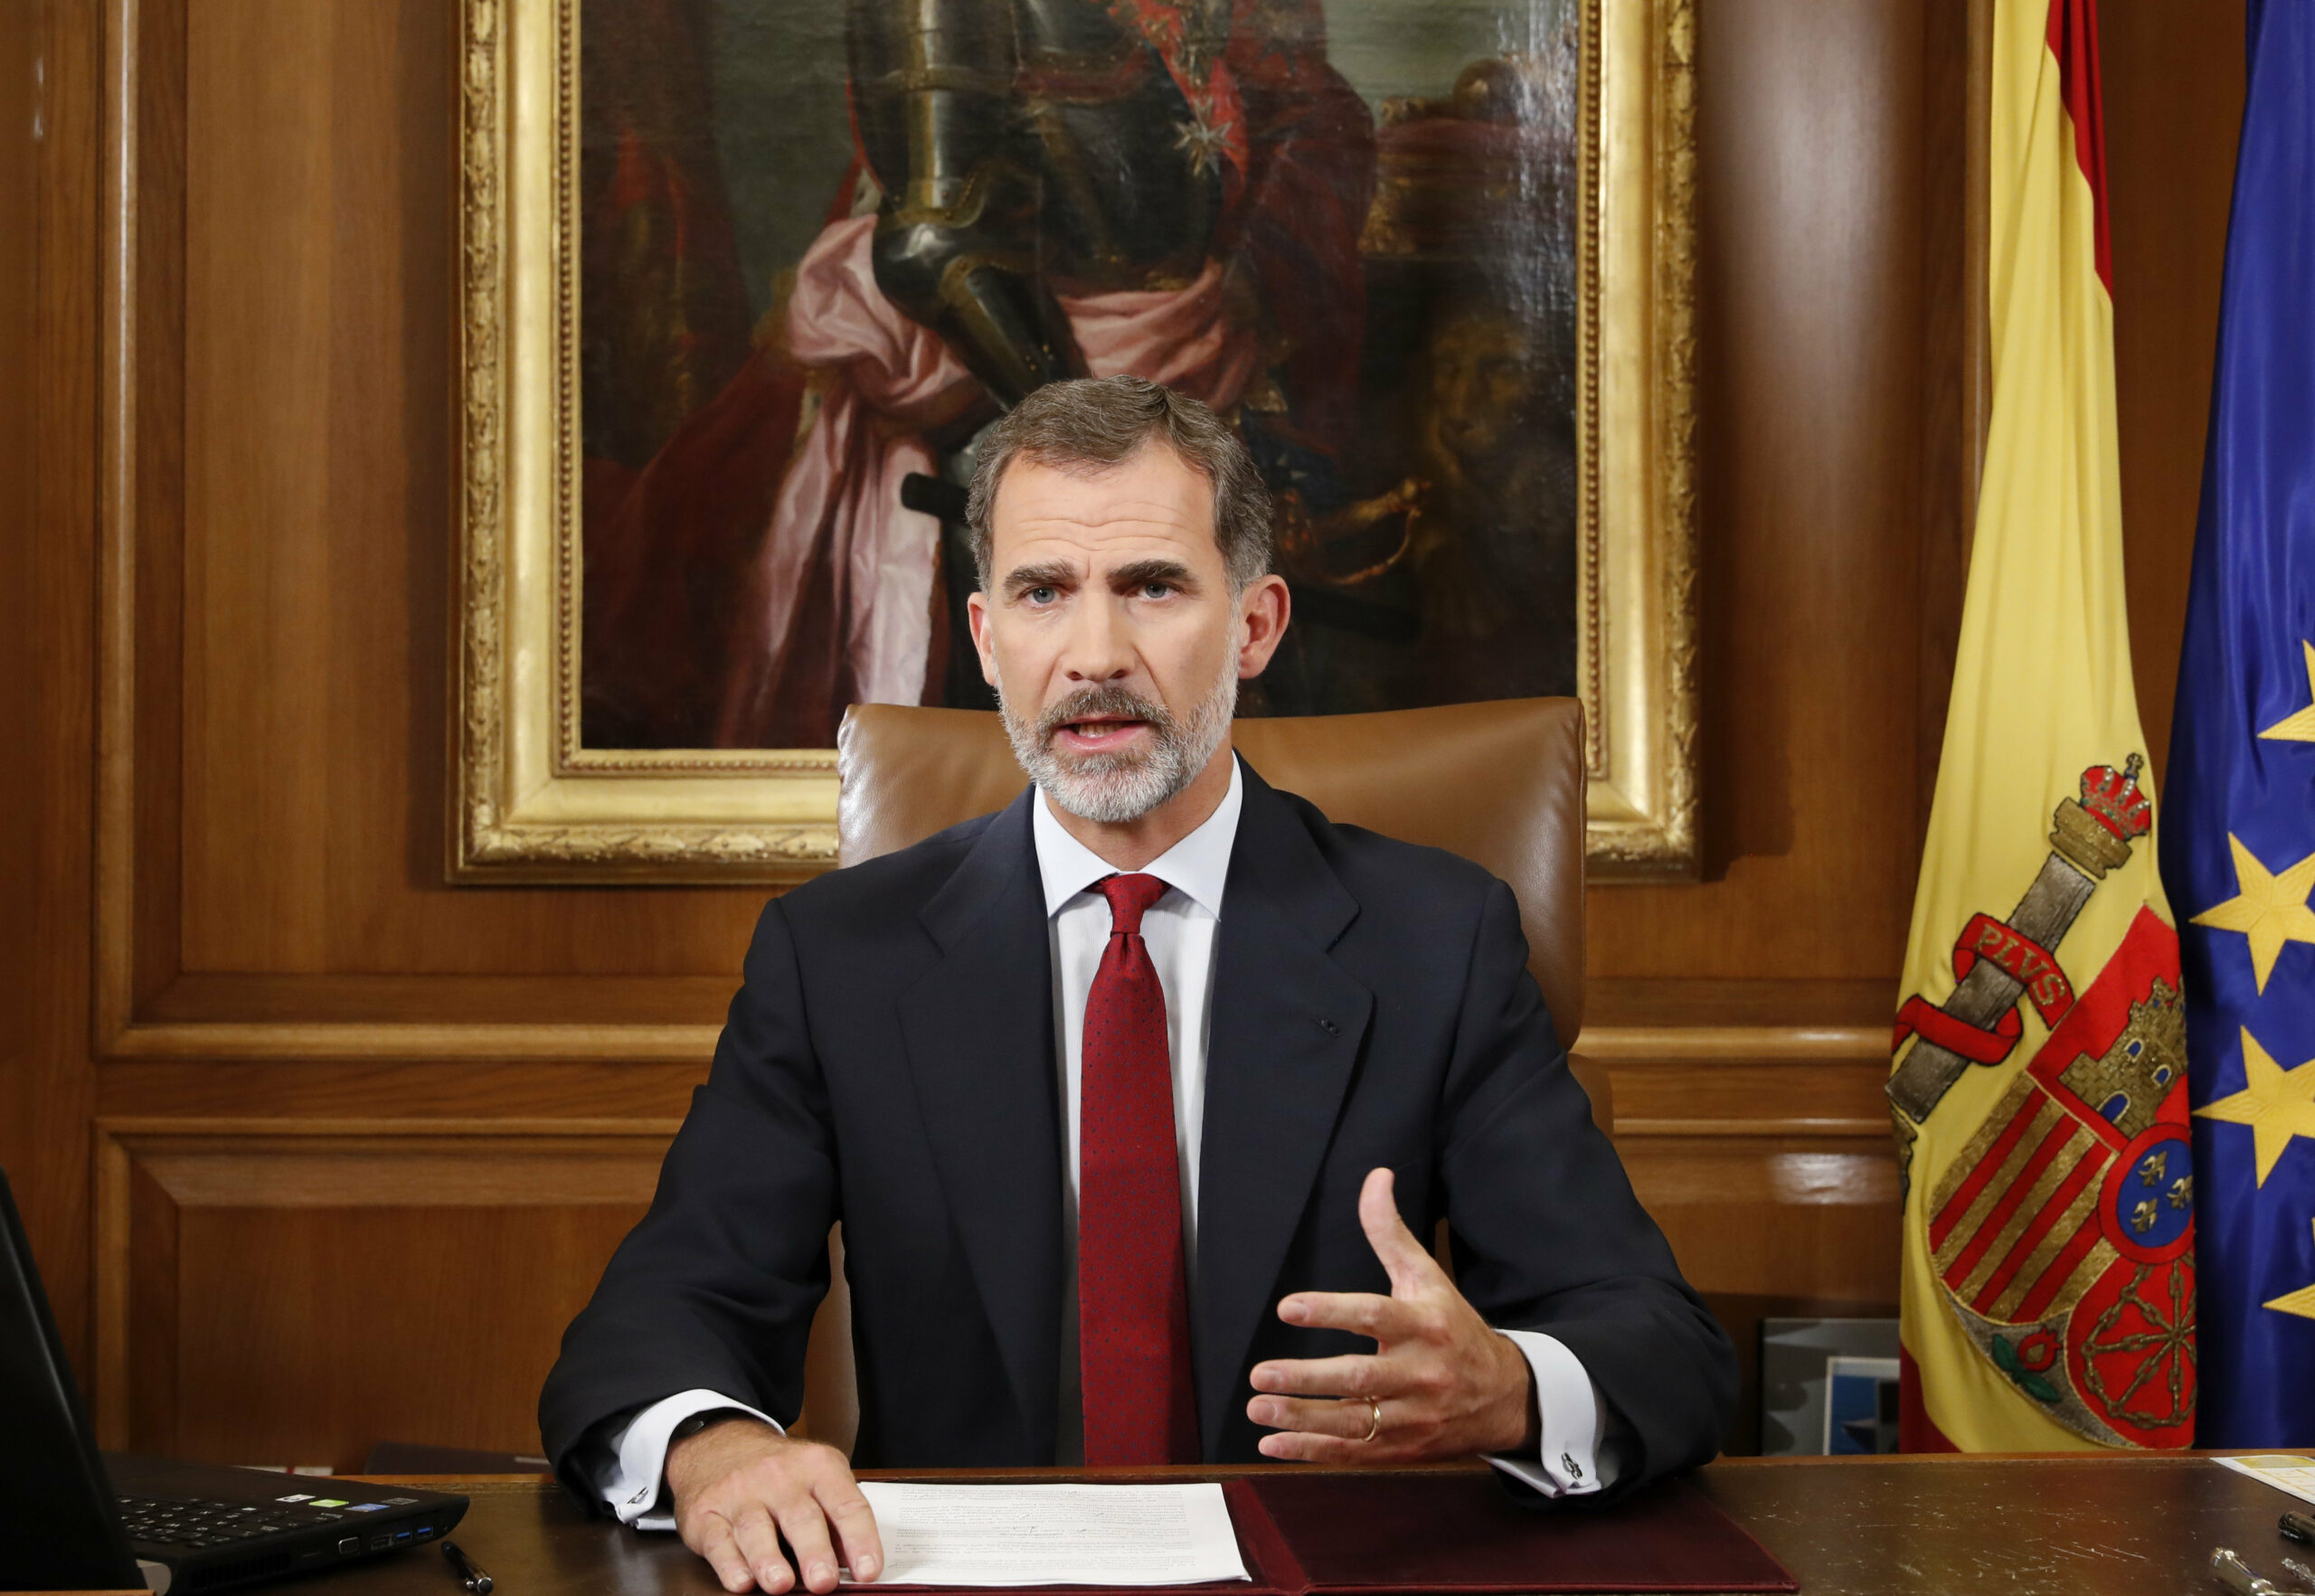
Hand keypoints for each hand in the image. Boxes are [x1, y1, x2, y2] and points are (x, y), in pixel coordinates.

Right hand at [666, 1418, 882, 1593]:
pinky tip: (741, 1581)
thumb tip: (855, 1566)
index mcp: (818, 1468)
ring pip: (755, 1528)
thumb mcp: (816, 1479)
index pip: (846, 1505)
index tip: (868, 1571)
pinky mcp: (707, 1513)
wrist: (719, 1444)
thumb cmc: (780, 1475)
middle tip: (824, 1582)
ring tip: (781, 1584)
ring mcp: (741, 1494)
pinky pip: (719, 1539)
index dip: (860, 1539)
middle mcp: (780, 1478)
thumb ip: (835, 1519)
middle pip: (801, 1517)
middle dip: (814, 1551)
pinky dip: (730, 1563)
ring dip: (768, 1559)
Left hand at [1246, 1168, 1538, 1462]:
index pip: (1374, 1316)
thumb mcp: (1428, 1277)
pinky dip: (1313, 1452)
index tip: (1288, 1307)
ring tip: (1257, 1407)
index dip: (1331, 1311)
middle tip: (1259, 1374)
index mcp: (1425, 1326)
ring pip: (1354, 1423)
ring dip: (1302, 1419)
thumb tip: (1376, 1176)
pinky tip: (1274, 1445)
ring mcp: (1414, 1416)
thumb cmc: (1454, 1328)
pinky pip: (1355, 1454)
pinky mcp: (1404, 1449)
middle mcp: (1421, 1373)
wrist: (1504, 1396)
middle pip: (1360, 1377)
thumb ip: (1391, 1233)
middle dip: (1307, 1378)